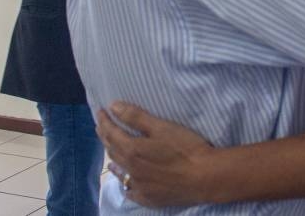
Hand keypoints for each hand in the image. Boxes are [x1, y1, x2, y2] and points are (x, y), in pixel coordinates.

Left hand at [98, 102, 213, 207]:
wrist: (204, 177)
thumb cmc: (185, 147)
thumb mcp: (161, 127)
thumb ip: (136, 117)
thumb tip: (112, 106)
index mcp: (132, 150)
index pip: (112, 133)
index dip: (105, 121)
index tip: (100, 111)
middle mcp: (130, 169)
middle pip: (112, 150)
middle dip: (105, 136)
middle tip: (101, 126)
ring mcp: (138, 186)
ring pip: (119, 171)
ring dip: (112, 158)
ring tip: (108, 150)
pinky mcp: (148, 198)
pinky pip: (129, 190)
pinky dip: (124, 182)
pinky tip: (125, 180)